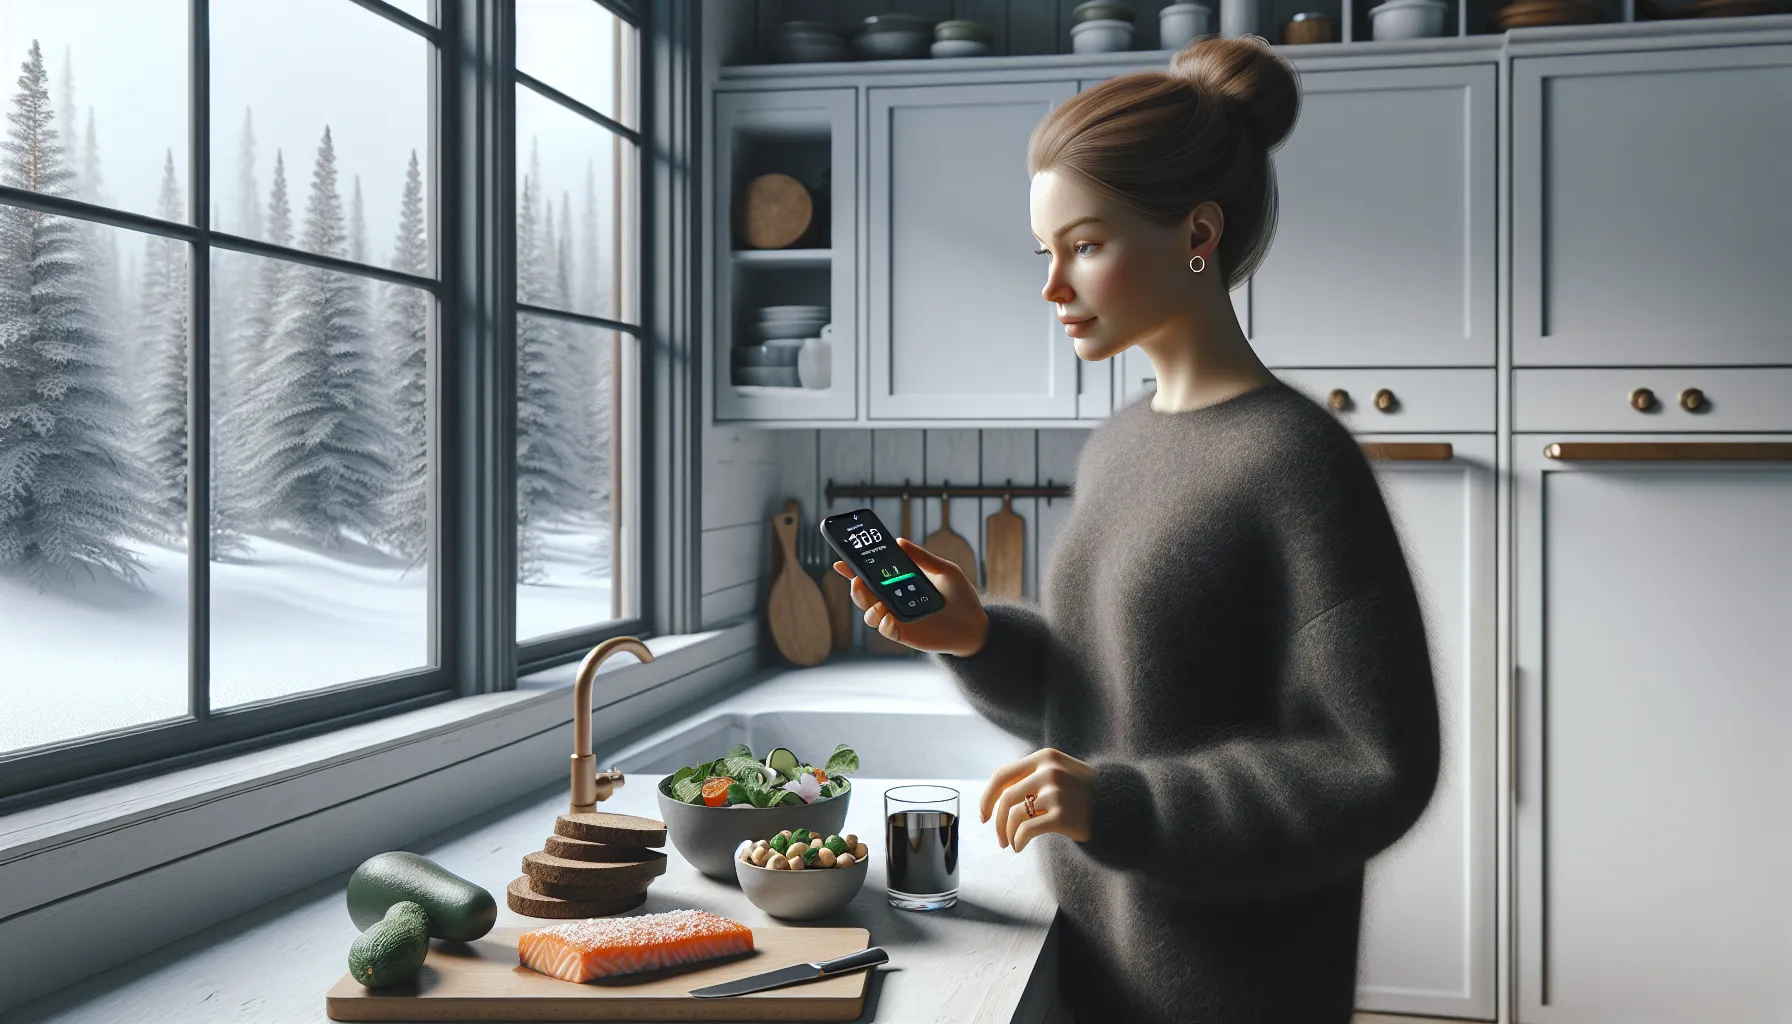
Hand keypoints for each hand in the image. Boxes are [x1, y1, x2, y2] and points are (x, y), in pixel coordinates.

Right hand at [833, 537, 988, 657]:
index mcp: (900, 583)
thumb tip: (899, 541)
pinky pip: (885, 630)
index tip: (840, 561)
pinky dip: (883, 624)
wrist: (976, 626)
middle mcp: (894, 600)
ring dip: (867, 608)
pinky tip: (889, 618)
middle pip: (864, 595)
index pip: (872, 575)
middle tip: (857, 579)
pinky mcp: (904, 634)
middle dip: (855, 587)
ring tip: (878, 604)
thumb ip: (922, 558)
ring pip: (869, 614)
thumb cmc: (961, 597)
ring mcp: (898, 618)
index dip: (853, 569)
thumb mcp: (945, 570)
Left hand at [981, 748, 1094, 852]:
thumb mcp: (1059, 770)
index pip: (1003, 775)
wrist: (1119, 804)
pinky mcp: (1062, 815)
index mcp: (1044, 758)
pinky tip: (1020, 846)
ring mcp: (1056, 793)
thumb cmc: (1083, 791)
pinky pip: (1027, 830)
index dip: (987, 797)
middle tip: (999, 838)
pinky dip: (1018, 841)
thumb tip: (996, 796)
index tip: (983, 816)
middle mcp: (1049, 772)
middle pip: (1006, 799)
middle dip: (997, 822)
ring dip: (1008, 834)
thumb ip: (1032, 776)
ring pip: (1015, 816)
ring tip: (1011, 844)